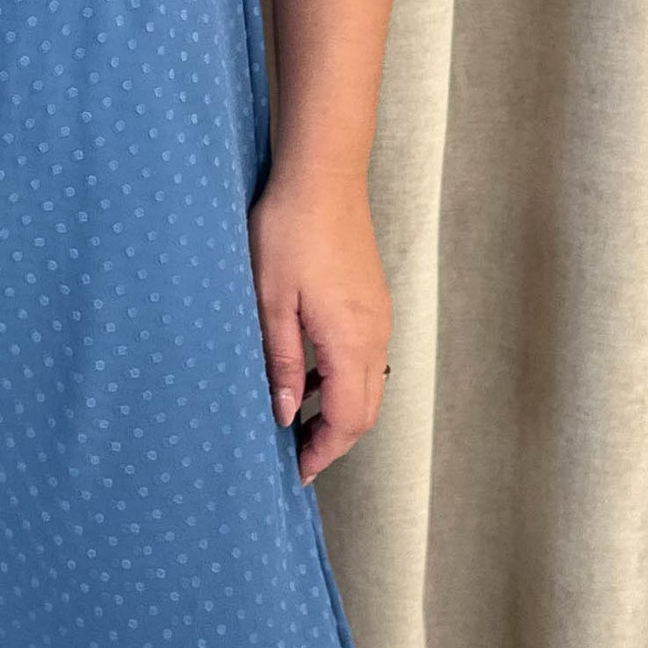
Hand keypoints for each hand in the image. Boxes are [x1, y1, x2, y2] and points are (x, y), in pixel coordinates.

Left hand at [247, 166, 391, 483]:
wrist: (323, 176)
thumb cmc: (289, 231)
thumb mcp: (269, 301)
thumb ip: (280, 362)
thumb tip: (284, 412)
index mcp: (351, 341)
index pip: (347, 420)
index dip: (322, 451)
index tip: (295, 471)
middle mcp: (375, 334)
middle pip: (364, 410)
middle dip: (332, 440)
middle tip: (294, 454)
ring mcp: (378, 317)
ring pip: (367, 384)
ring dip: (336, 410)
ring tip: (293, 418)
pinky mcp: (372, 301)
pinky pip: (364, 357)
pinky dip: (340, 379)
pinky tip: (305, 373)